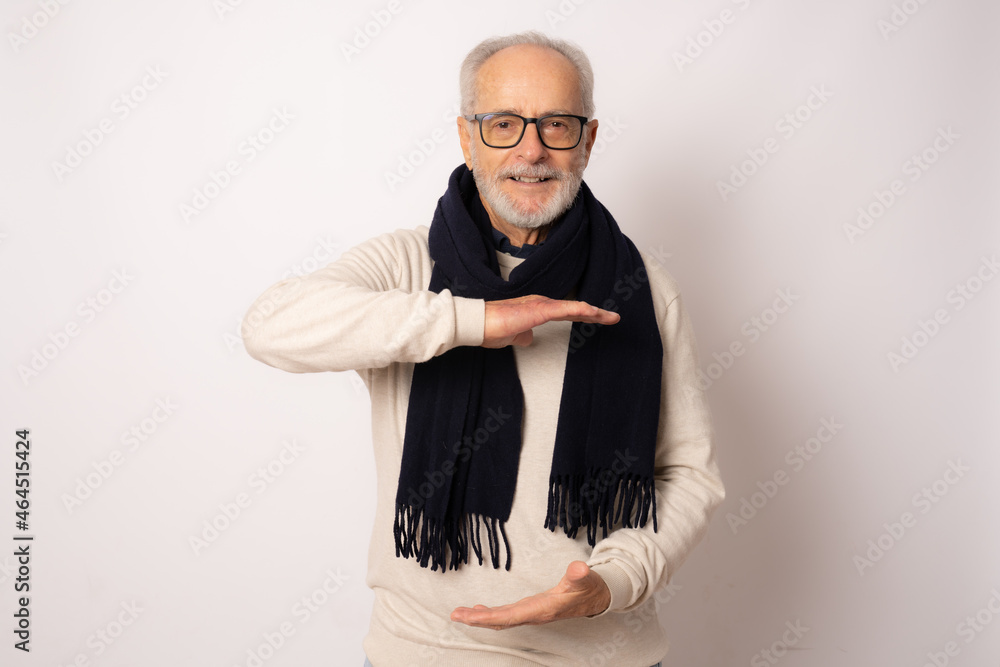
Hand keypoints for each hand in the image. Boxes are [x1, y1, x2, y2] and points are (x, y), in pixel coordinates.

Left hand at [450, 561, 610, 629]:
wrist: (597, 598)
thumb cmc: (589, 588)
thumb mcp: (586, 579)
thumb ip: (580, 575)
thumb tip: (578, 568)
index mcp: (542, 609)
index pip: (510, 616)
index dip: (489, 617)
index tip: (470, 616)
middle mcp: (533, 614)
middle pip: (500, 621)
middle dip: (477, 619)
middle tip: (455, 615)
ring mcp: (531, 612)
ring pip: (501, 619)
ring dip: (481, 617)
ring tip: (461, 614)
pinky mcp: (531, 608)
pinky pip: (506, 615)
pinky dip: (490, 613)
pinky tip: (479, 609)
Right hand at [483, 295, 619, 347]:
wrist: (479, 324)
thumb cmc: (492, 329)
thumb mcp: (514, 335)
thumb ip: (523, 335)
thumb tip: (529, 338)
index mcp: (537, 309)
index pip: (566, 312)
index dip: (583, 315)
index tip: (599, 319)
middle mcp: (542, 303)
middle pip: (575, 308)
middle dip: (595, 313)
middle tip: (613, 318)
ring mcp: (541, 305)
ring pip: (574, 307)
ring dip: (594, 312)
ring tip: (611, 317)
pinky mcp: (539, 309)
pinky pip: (565, 309)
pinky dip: (581, 310)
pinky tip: (594, 313)